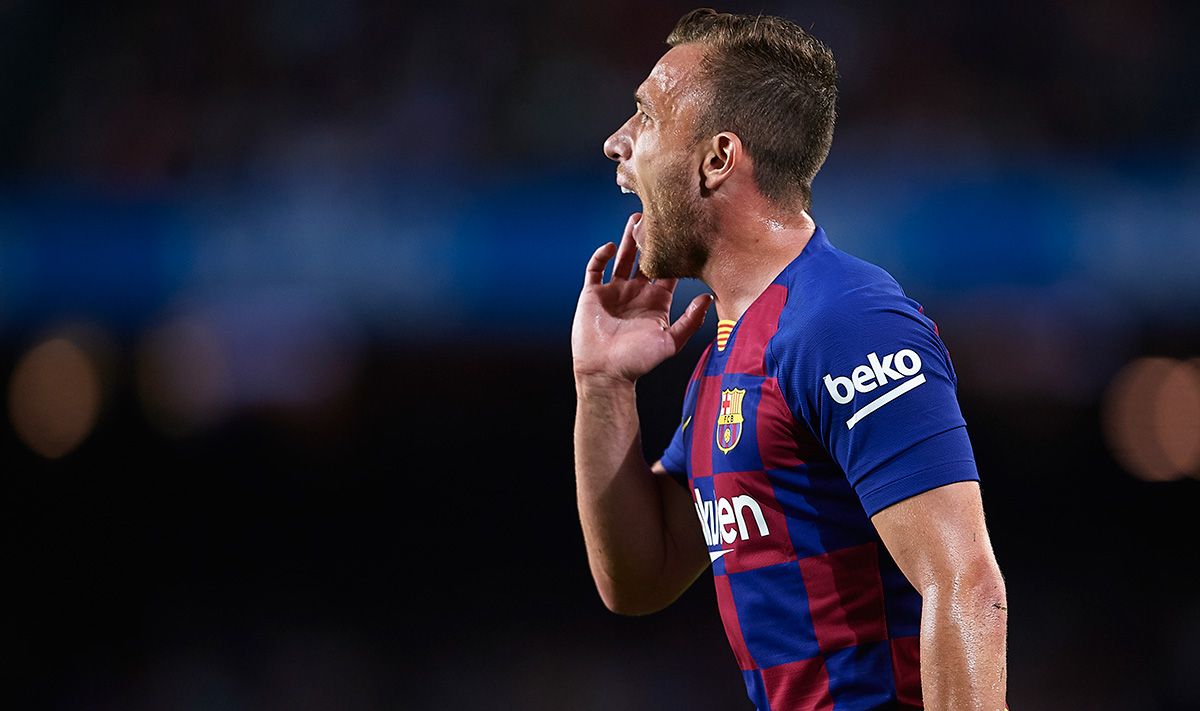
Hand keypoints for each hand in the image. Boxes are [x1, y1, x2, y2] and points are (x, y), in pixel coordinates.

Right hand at [571, 213, 712, 385]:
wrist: (606, 373)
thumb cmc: (638, 361)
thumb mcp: (671, 341)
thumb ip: (690, 320)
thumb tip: (709, 297)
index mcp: (656, 302)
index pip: (668, 272)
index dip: (674, 254)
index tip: (682, 233)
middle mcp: (636, 294)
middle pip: (645, 259)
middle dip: (651, 240)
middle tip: (659, 216)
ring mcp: (614, 292)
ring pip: (623, 259)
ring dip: (629, 240)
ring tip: (636, 219)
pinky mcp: (592, 294)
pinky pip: (596, 268)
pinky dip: (602, 255)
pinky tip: (612, 246)